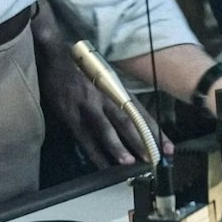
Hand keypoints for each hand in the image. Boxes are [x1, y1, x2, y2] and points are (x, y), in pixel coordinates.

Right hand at [32, 0, 171, 167]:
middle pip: (128, 120)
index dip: (155, 129)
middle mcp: (105, 95)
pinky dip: (94, 152)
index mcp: (115, 88)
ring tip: (130, 162)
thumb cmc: (79, 68)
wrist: (53, 56)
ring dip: (119, 146)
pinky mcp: (70, 113)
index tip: (168, 146)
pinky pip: (84, 136)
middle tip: (156, 159)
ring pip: (106, 128)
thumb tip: (133, 119)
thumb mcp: (103, 78)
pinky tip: (102, 165)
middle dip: (143, 140)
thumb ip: (115, 97)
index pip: (140, 111)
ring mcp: (87, 104)